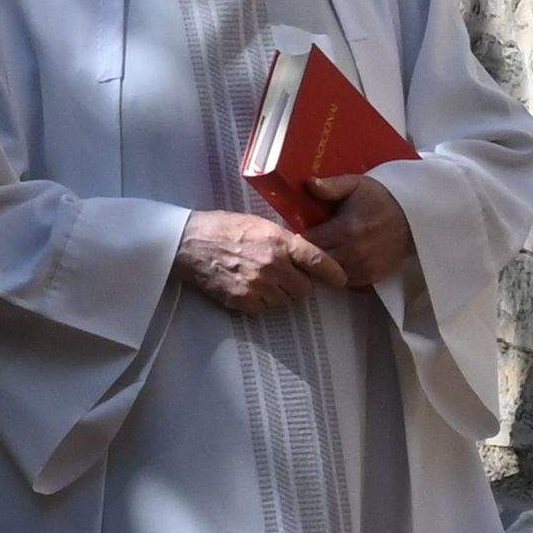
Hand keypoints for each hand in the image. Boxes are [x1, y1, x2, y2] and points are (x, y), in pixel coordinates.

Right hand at [175, 209, 348, 312]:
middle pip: (304, 288)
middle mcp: (272, 265)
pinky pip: (265, 308)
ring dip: (281, 293)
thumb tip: (305, 255)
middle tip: (286, 275)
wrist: (190, 244)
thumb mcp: (260, 223)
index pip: (316, 260)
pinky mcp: (243, 301)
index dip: (333, 272)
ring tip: (264, 279)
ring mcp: (257, 286)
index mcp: (278, 241)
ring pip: (285, 300)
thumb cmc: (224, 227)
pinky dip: (262, 301)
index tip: (341, 279)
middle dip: (299, 283)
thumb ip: (284, 240)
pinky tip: (250, 286)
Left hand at [303, 174, 414, 287]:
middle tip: (304, 247)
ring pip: (329, 276)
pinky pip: (346, 283)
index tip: (295, 234)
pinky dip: (338, 275)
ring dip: (322, 268)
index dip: (298, 239)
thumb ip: (331, 186)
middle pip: (316, 263)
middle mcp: (354, 252)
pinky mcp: (372, 277)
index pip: (308, 243)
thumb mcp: (356, 184)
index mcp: (346, 229)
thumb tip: (309, 183)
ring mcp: (364, 268)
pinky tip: (338, 261)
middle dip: (307, 256)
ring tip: (320, 254)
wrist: (413, 216)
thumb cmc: (380, 198)